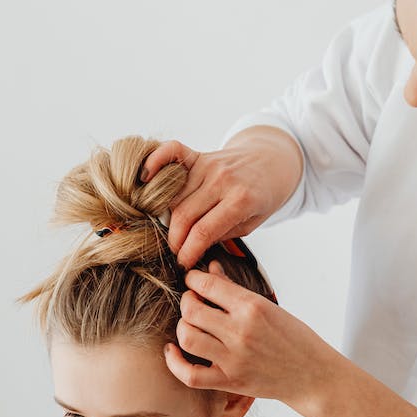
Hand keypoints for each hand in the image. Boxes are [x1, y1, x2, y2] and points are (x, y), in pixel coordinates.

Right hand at [141, 127, 301, 268]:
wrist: (272, 161)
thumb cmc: (262, 196)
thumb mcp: (252, 223)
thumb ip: (222, 233)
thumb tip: (190, 246)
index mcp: (241, 200)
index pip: (203, 232)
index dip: (188, 252)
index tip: (183, 264)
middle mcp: (222, 180)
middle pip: (183, 215)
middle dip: (176, 240)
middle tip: (176, 252)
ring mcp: (208, 164)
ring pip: (174, 196)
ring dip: (168, 217)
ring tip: (173, 231)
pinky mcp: (199, 154)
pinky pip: (171, 152)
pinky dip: (155, 161)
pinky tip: (145, 179)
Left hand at [163, 261, 340, 407]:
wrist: (313, 375)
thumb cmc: (295, 338)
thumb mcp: (269, 306)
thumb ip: (235, 289)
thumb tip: (210, 270)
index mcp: (253, 307)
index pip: (208, 285)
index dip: (193, 279)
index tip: (193, 280)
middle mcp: (241, 331)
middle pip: (192, 311)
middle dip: (186, 301)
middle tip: (191, 301)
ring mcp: (234, 359)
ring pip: (187, 338)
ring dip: (182, 327)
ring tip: (189, 324)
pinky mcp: (230, 382)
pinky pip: (190, 375)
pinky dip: (174, 363)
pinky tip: (174, 351)